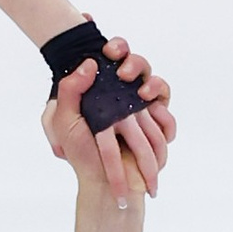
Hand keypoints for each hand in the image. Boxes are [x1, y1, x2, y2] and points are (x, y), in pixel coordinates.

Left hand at [45, 43, 173, 203]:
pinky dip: (164, 116)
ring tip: (143, 94)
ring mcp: (143, 113)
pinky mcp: (157, 131)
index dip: (117, 47)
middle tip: (123, 73)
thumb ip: (69, 90)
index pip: (114, 57)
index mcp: (102, 89)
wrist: (102, 185)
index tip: (109, 51)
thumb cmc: (81, 154)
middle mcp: (124, 96)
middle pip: (139, 65)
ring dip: (154, 84)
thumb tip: (90, 63)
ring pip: (158, 86)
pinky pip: (168, 118)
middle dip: (135, 63)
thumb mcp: (64, 121)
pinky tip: (154, 113)